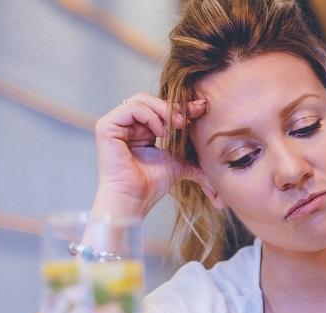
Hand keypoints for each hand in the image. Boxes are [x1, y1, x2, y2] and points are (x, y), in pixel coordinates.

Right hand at [92, 92, 206, 217]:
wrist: (134, 199)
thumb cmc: (150, 186)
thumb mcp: (179, 166)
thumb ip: (196, 164)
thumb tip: (218, 181)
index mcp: (142, 130)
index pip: (162, 109)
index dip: (182, 106)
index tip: (201, 108)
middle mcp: (128, 125)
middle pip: (151, 99)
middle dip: (173, 107)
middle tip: (186, 122)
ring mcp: (116, 124)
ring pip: (141, 100)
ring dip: (162, 111)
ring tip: (174, 128)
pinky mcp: (106, 127)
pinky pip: (131, 108)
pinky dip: (149, 116)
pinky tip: (159, 133)